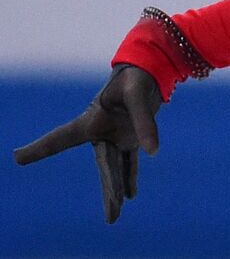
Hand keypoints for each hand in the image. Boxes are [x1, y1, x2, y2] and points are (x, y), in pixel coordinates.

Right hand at [13, 63, 162, 222]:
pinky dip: (130, 177)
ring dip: (117, 190)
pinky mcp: (130, 137)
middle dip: (108, 191)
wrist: (146, 70)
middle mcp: (101, 133)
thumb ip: (144, 122)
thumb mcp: (138, 96)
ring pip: (116, 169)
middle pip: (104, 167)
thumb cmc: (134, 79)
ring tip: (115, 216)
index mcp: (91, 121)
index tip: (18, 157)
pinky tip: (130, 196)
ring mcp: (116, 137)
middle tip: (112, 216)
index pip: (61, 138)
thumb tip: (153, 152)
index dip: (40, 148)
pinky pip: (129, 161)